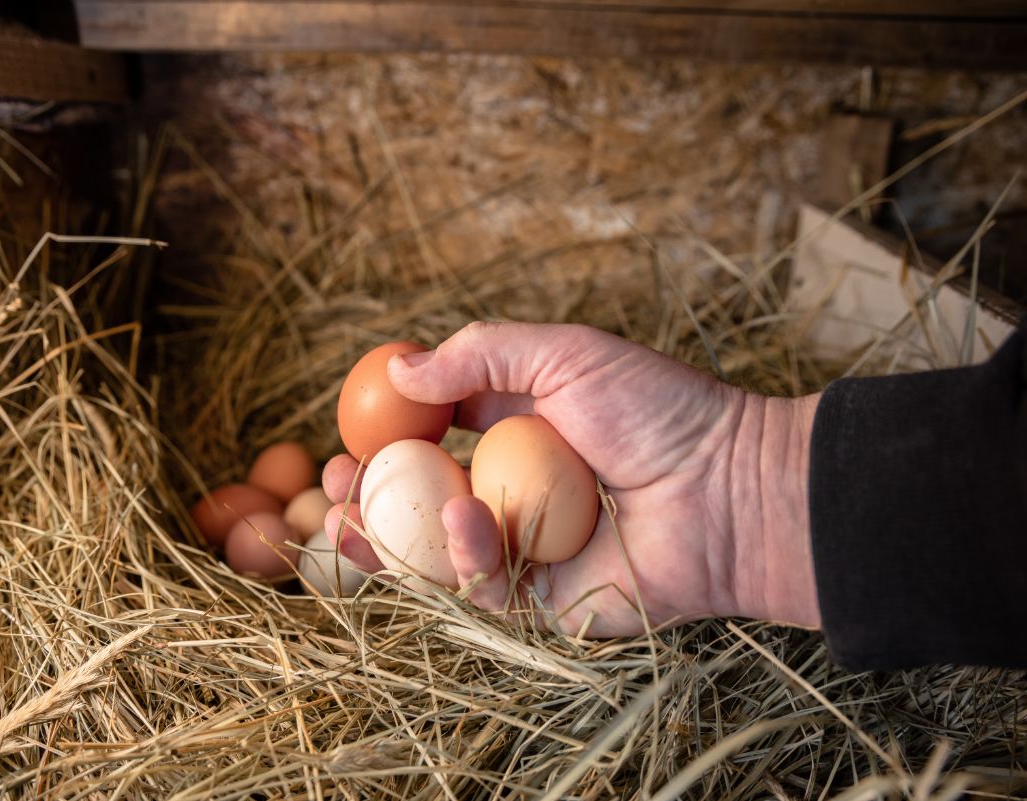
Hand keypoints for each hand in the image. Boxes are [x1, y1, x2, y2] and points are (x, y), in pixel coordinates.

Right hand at [322, 322, 820, 636]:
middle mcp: (511, 491)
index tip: (342, 437)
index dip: (379, 442)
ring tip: (349, 522)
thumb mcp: (565, 354)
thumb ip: (479, 355)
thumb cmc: (657, 410)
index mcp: (513, 432)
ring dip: (385, 541)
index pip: (428, 440)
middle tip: (330, 494)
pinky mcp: (543, 599)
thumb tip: (397, 368)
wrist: (729, 487)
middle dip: (365, 503)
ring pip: (434, 555)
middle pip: (417, 504)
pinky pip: (482, 586)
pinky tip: (461, 521)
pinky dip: (463, 556)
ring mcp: (524, 546)